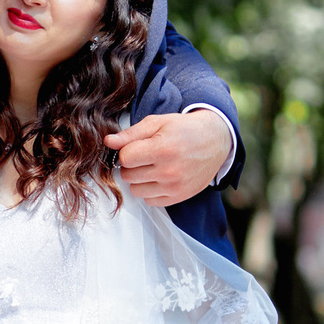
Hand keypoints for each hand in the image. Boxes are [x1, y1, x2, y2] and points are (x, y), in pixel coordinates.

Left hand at [106, 110, 233, 206]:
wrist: (216, 140)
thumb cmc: (184, 129)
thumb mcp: (157, 123)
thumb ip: (130, 134)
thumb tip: (108, 142)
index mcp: (163, 149)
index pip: (125, 158)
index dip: (127, 151)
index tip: (137, 146)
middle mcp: (169, 171)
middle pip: (128, 175)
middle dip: (132, 165)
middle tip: (146, 155)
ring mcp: (175, 187)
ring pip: (135, 191)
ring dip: (139, 179)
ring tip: (153, 166)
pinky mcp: (179, 197)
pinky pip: (149, 201)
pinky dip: (151, 190)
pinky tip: (161, 177)